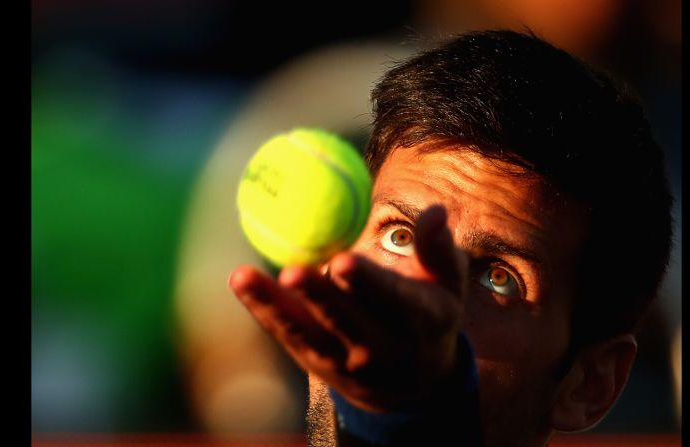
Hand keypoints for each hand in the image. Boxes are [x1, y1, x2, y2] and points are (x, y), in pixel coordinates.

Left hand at [229, 205, 468, 411]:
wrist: (415, 383)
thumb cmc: (430, 311)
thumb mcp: (448, 282)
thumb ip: (438, 248)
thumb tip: (436, 210)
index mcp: (422, 324)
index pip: (396, 303)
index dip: (368, 284)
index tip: (343, 260)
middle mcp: (385, 352)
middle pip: (348, 324)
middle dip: (319, 299)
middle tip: (293, 272)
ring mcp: (348, 365)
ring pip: (309, 336)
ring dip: (275, 307)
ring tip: (244, 277)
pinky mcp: (318, 366)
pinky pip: (289, 337)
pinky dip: (265, 311)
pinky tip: (242, 282)